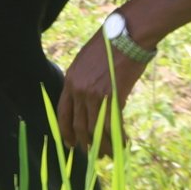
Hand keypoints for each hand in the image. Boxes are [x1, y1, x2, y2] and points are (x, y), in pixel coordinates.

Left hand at [56, 30, 147, 154]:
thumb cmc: (111, 44)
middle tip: (94, 154)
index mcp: (70, 80)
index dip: (66, 132)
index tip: (71, 144)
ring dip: (103, 146)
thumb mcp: (86, 60)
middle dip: (86, 144)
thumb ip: (83, 80)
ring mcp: (95, 94)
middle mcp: (79, 90)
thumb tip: (88, 100)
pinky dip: (118, 137)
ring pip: (96, 130)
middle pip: (79, 126)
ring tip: (110, 154)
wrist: (128, 35)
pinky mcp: (113, 97)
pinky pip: (113, 125)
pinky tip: (124, 143)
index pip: (63, 113)